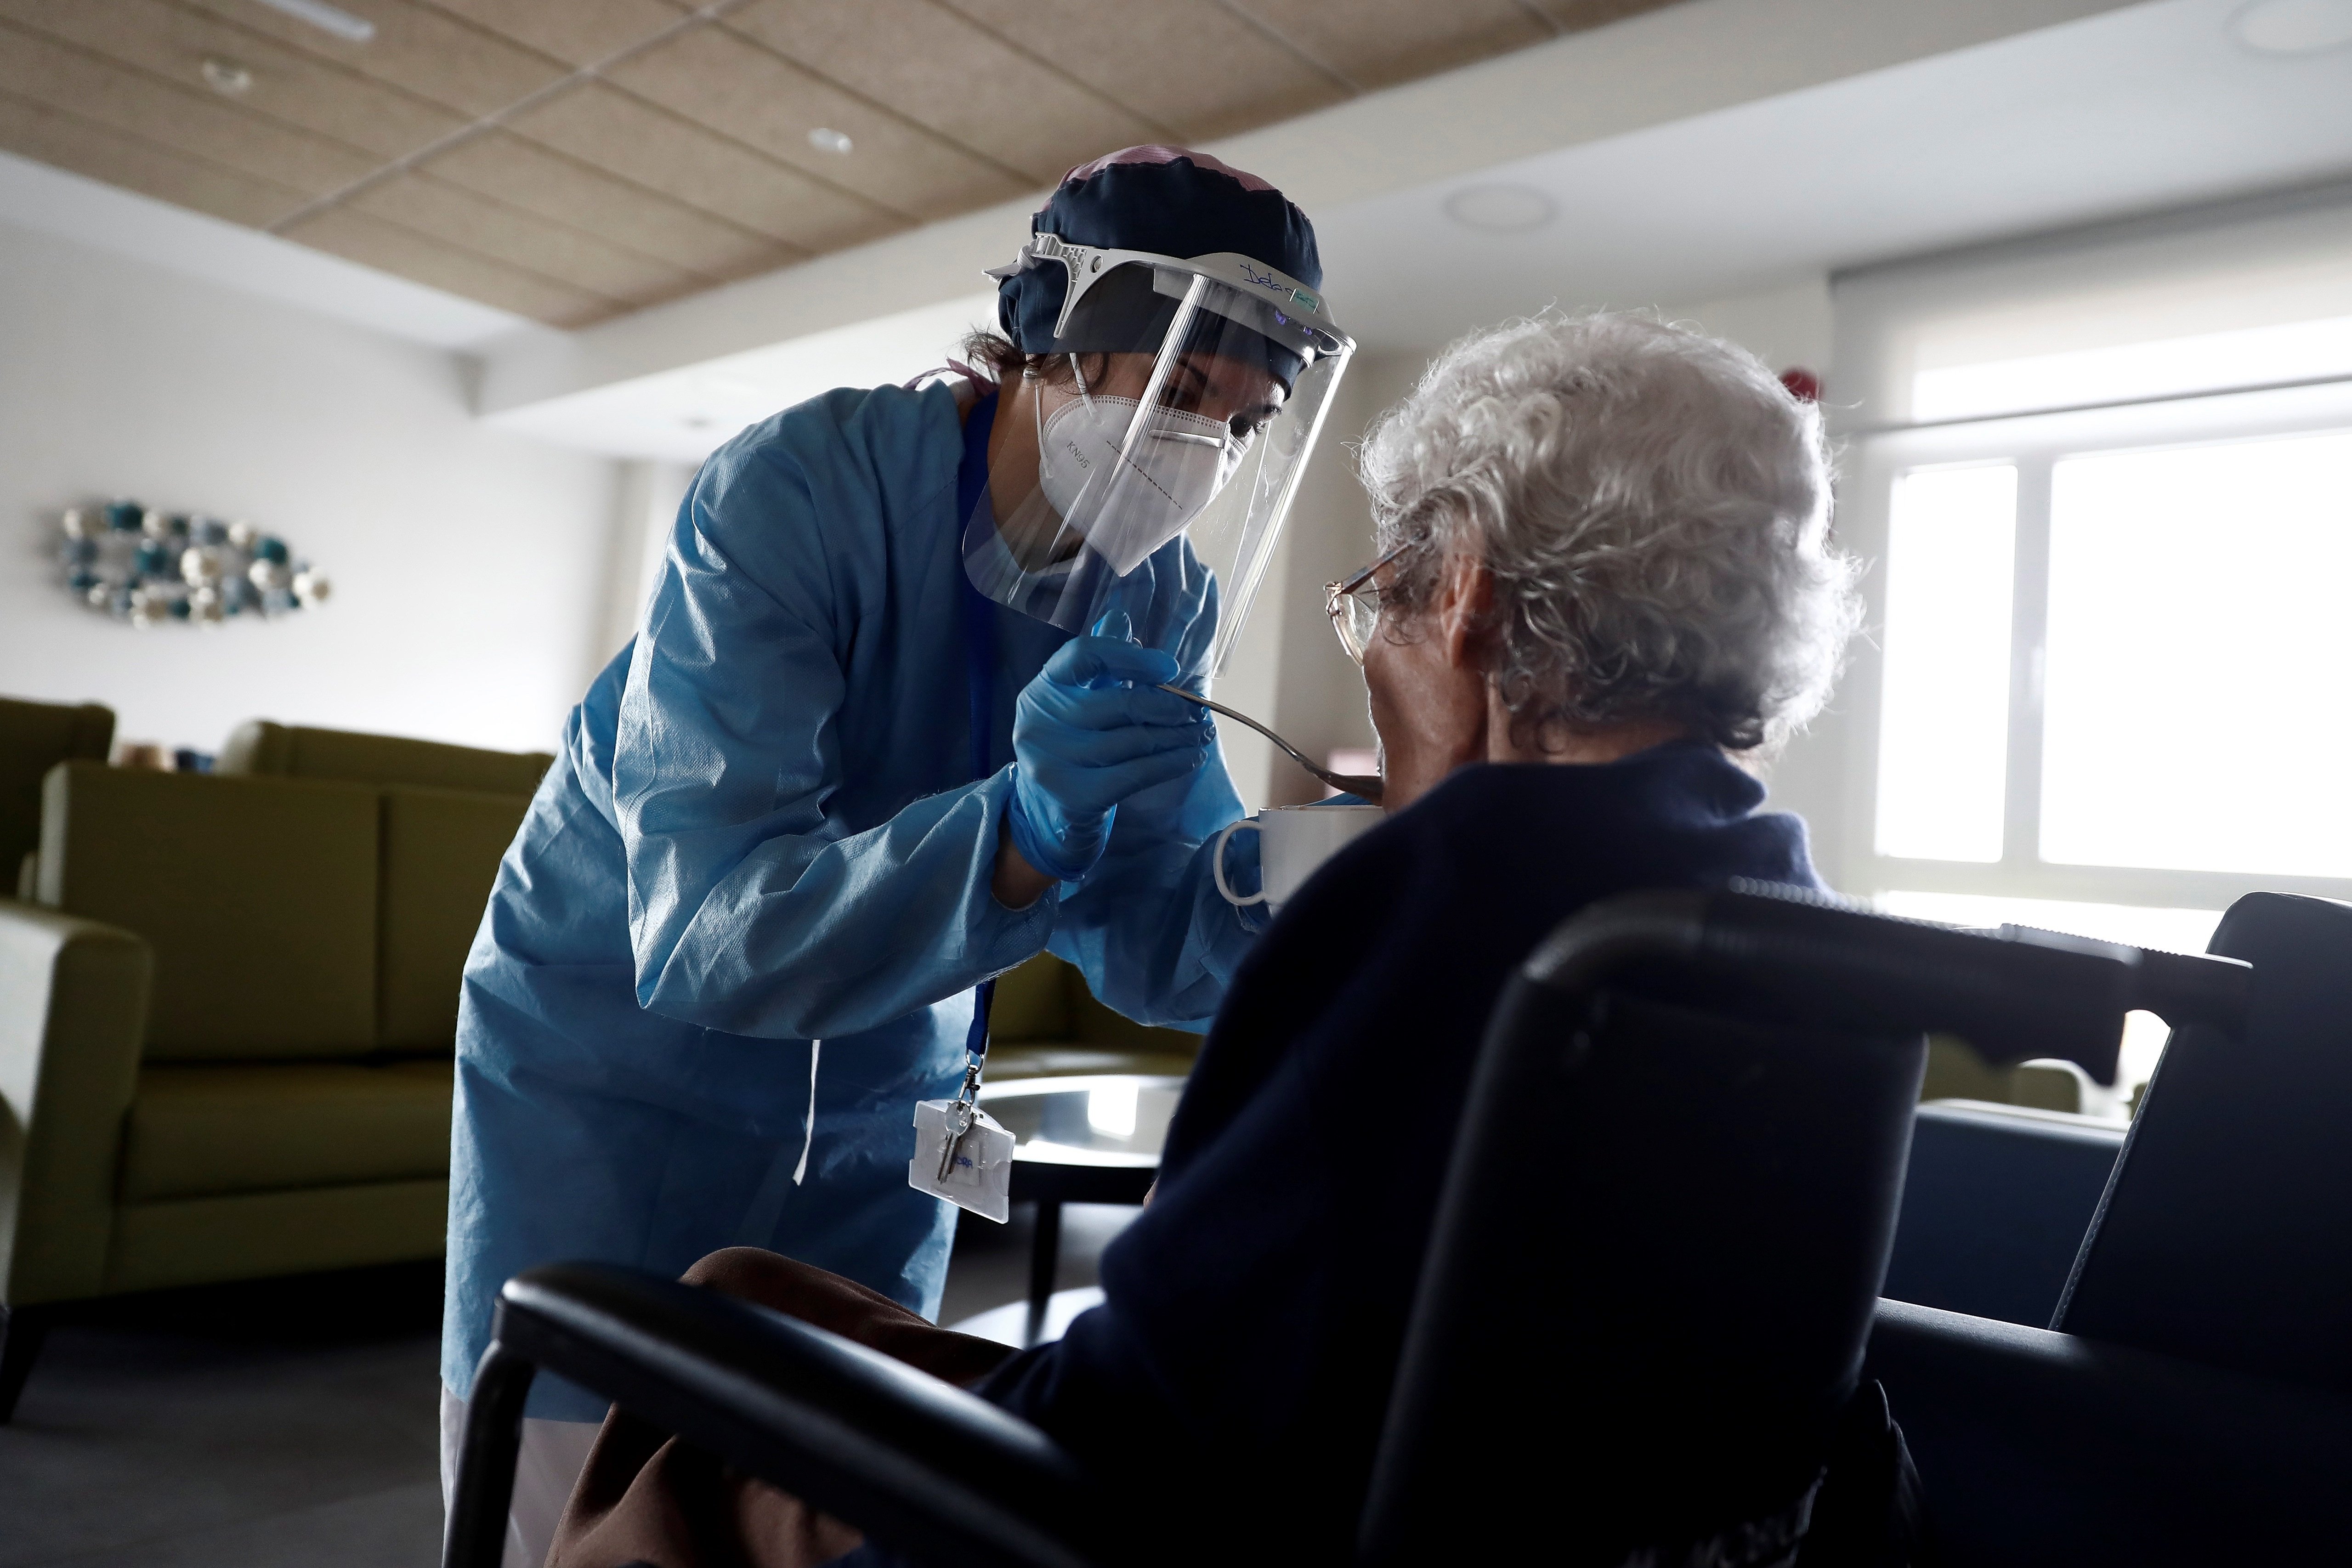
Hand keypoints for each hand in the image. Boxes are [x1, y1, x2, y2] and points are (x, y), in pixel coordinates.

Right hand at [1004, 634, 1212, 881]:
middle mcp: (1039, 720)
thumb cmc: (1074, 744)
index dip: (1130, 657)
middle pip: (1116, 704)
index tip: (1170, 669)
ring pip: (1132, 741)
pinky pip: (1135, 774)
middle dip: (1166, 706)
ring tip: (1200, 734)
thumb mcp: (1081, 698)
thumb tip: (1121, 619)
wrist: (1045, 811)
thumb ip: (1100, 660)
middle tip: (1195, 712)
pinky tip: (1190, 758)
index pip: (1083, 655)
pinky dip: (1170, 764)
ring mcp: (1052, 760)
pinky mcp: (1074, 795)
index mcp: (1044, 686)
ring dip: (1177, 738)